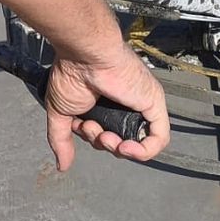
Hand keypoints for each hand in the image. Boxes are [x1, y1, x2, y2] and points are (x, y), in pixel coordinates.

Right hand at [44, 45, 170, 170]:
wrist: (85, 55)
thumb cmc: (72, 73)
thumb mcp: (61, 112)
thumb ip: (61, 139)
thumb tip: (62, 164)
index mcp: (106, 105)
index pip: (106, 135)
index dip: (94, 139)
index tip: (80, 127)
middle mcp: (125, 105)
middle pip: (121, 142)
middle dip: (103, 143)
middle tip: (91, 129)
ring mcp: (141, 104)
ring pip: (139, 143)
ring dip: (118, 148)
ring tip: (105, 136)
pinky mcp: (154, 104)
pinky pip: (158, 138)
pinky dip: (143, 151)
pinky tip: (124, 147)